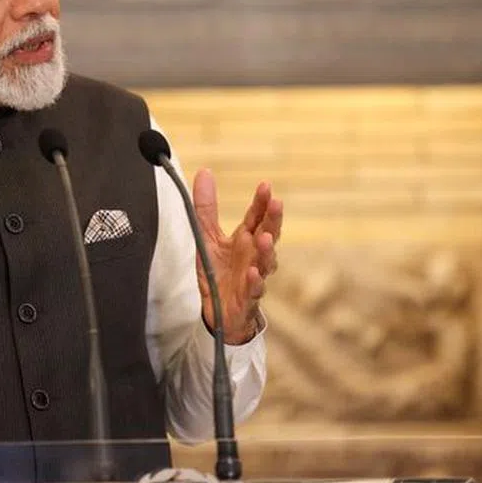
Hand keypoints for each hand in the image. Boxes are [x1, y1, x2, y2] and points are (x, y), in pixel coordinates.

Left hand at [192, 168, 282, 344]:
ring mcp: (254, 276)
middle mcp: (254, 255)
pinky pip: (254, 289)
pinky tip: (253, 273)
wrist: (218, 311)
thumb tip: (205, 171)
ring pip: (265, 262)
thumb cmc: (219, 272)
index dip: (262, 202)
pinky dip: (255, 282)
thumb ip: (206, 207)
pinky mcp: (247, 298)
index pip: (257, 217)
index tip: (265, 186)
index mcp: (246, 239)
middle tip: (276, 204)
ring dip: (267, 251)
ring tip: (266, 238)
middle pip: (268, 234)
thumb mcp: (207, 236)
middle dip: (273, 220)